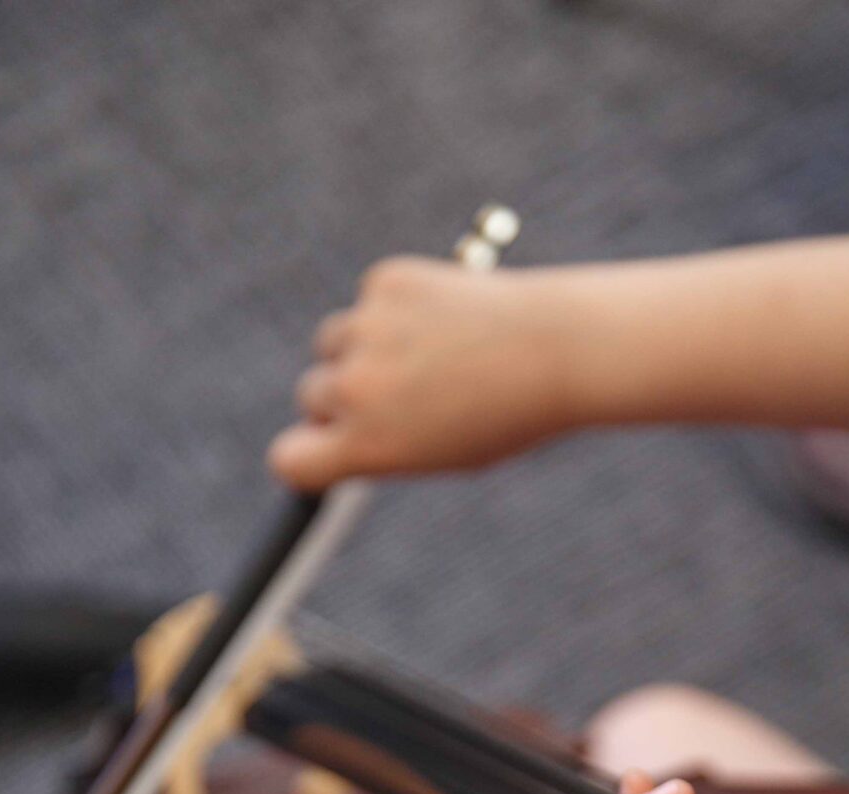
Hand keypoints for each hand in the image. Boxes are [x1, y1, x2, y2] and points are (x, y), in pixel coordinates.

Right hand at [269, 257, 578, 488]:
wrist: (557, 351)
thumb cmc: (507, 416)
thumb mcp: (439, 450)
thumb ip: (381, 441)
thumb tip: (335, 428)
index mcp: (367, 446)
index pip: (291, 458)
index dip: (308, 453)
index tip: (330, 447)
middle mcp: (355, 389)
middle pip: (313, 395)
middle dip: (343, 396)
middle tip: (401, 396)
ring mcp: (366, 330)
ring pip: (335, 340)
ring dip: (363, 347)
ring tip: (430, 356)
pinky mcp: (386, 281)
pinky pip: (372, 300)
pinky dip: (398, 306)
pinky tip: (447, 317)